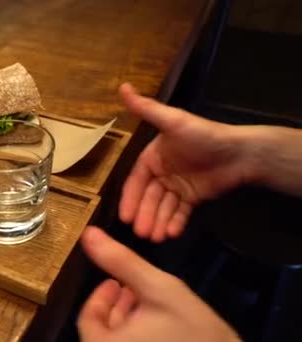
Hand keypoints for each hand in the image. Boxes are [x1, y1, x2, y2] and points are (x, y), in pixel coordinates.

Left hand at [77, 227, 238, 341]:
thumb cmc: (195, 330)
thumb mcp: (158, 288)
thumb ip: (121, 261)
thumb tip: (88, 233)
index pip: (87, 319)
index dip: (101, 296)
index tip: (117, 282)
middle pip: (101, 332)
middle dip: (115, 307)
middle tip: (132, 289)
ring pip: (116, 341)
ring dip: (126, 321)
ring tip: (145, 304)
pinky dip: (136, 336)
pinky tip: (155, 326)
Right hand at [118, 83, 250, 241]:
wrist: (240, 152)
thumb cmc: (204, 135)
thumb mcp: (173, 120)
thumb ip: (146, 109)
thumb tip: (122, 86)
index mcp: (153, 156)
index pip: (136, 180)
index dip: (130, 198)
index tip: (124, 216)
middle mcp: (162, 172)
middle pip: (148, 197)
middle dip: (144, 215)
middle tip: (141, 233)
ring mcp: (177, 186)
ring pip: (162, 207)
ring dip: (157, 222)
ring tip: (155, 237)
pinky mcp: (193, 198)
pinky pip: (180, 212)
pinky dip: (174, 222)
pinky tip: (170, 233)